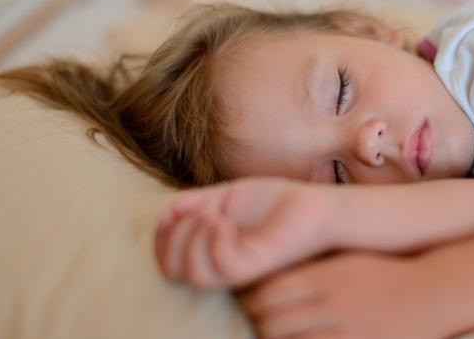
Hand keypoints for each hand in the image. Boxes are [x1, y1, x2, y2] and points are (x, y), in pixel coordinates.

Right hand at [154, 177, 334, 288]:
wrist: (312, 206)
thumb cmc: (272, 204)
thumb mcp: (224, 198)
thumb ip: (194, 204)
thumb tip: (166, 213)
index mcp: (210, 254)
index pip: (167, 263)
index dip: (160, 238)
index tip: (174, 211)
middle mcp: (221, 267)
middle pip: (173, 270)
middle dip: (173, 236)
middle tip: (199, 212)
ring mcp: (239, 269)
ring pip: (195, 274)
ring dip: (193, 237)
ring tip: (215, 215)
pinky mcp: (258, 265)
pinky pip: (224, 266)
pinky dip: (215, 240)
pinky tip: (226, 221)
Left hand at [240, 252, 445, 338]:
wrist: (434, 294)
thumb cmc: (386, 274)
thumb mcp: (347, 261)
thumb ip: (311, 272)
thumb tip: (267, 284)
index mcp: (328, 276)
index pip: (268, 293)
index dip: (253, 301)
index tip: (254, 304)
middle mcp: (334, 304)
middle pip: (272, 323)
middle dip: (262, 326)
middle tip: (266, 324)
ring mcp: (347, 333)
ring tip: (286, 335)